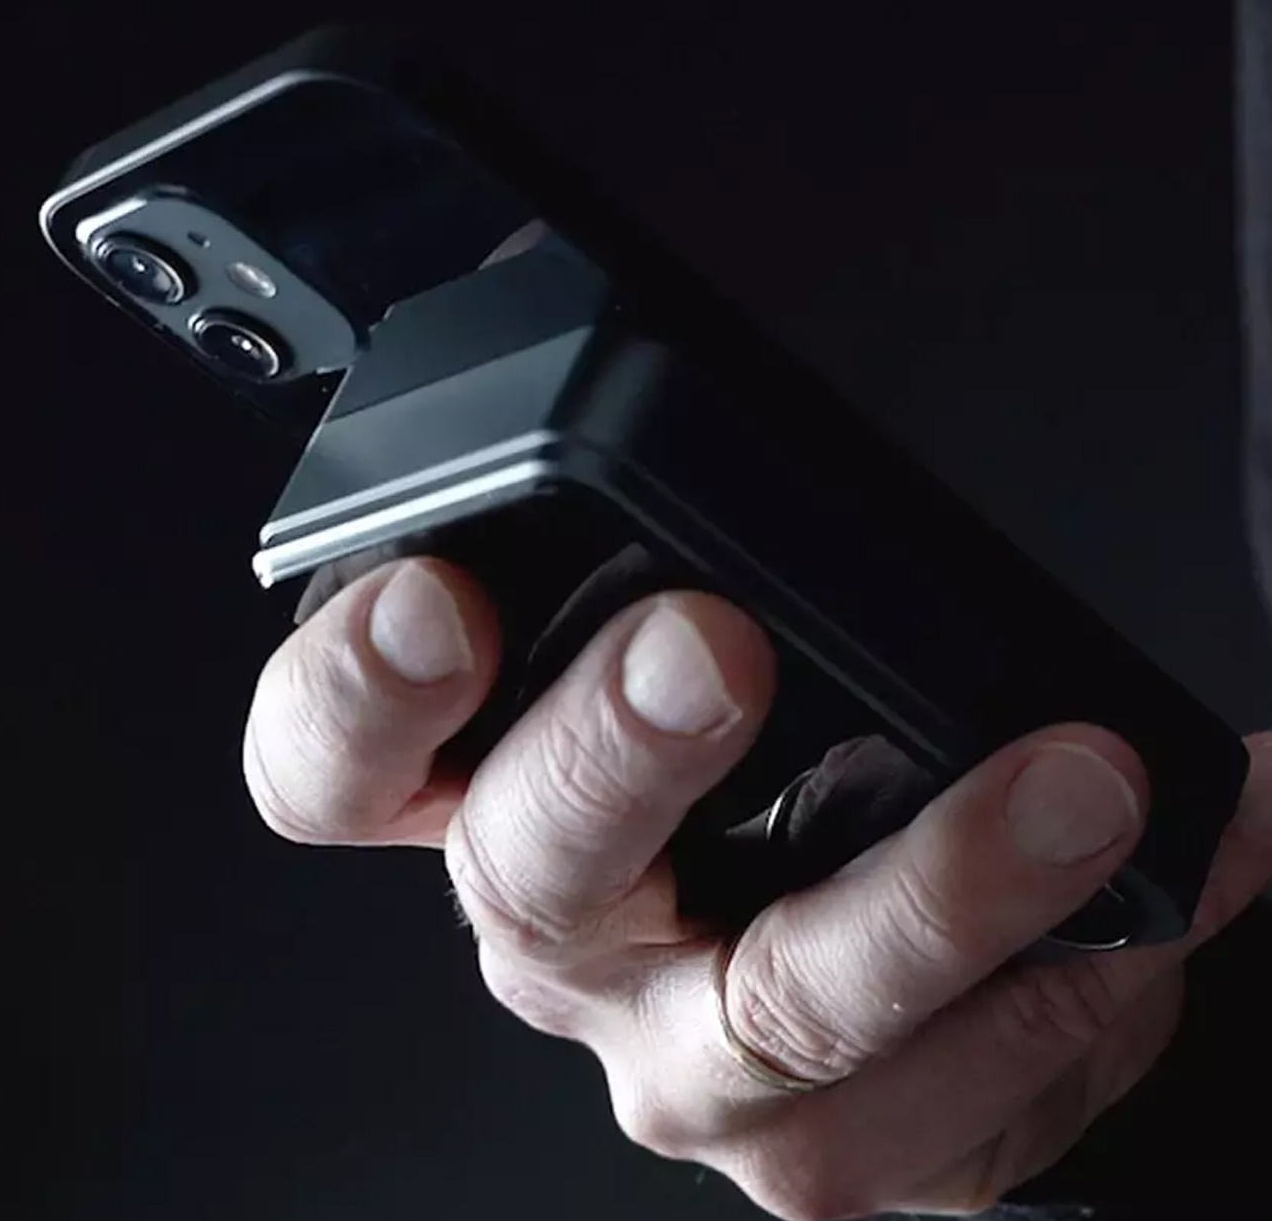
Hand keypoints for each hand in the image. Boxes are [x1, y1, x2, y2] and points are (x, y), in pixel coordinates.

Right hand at [243, 556, 1271, 1217]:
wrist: (892, 945)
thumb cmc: (768, 750)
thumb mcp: (685, 619)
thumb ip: (662, 519)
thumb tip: (645, 348)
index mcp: (473, 787)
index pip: (329, 757)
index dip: (352, 687)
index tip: (442, 602)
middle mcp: (555, 930)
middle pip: (529, 870)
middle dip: (614, 752)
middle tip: (711, 651)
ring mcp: (677, 1054)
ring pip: (771, 1006)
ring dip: (931, 891)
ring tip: (1068, 782)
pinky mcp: (819, 1147)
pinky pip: (934, 1098)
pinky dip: (1067, 978)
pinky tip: (1160, 880)